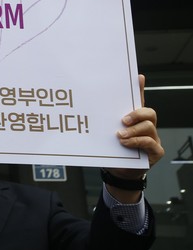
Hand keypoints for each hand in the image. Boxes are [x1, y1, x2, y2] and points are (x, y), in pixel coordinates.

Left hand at [105, 75, 164, 200]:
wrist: (118, 171)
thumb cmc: (114, 149)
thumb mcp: (107, 132)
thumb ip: (105, 119)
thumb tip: (95, 102)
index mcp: (135, 119)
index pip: (139, 101)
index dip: (140, 89)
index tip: (137, 77)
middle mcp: (146, 126)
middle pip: (149, 113)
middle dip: (136, 114)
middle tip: (122, 120)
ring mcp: (153, 138)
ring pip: (149, 127)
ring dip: (133, 130)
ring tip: (120, 135)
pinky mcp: (155, 151)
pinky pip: (151, 143)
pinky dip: (137, 142)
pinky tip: (125, 143)